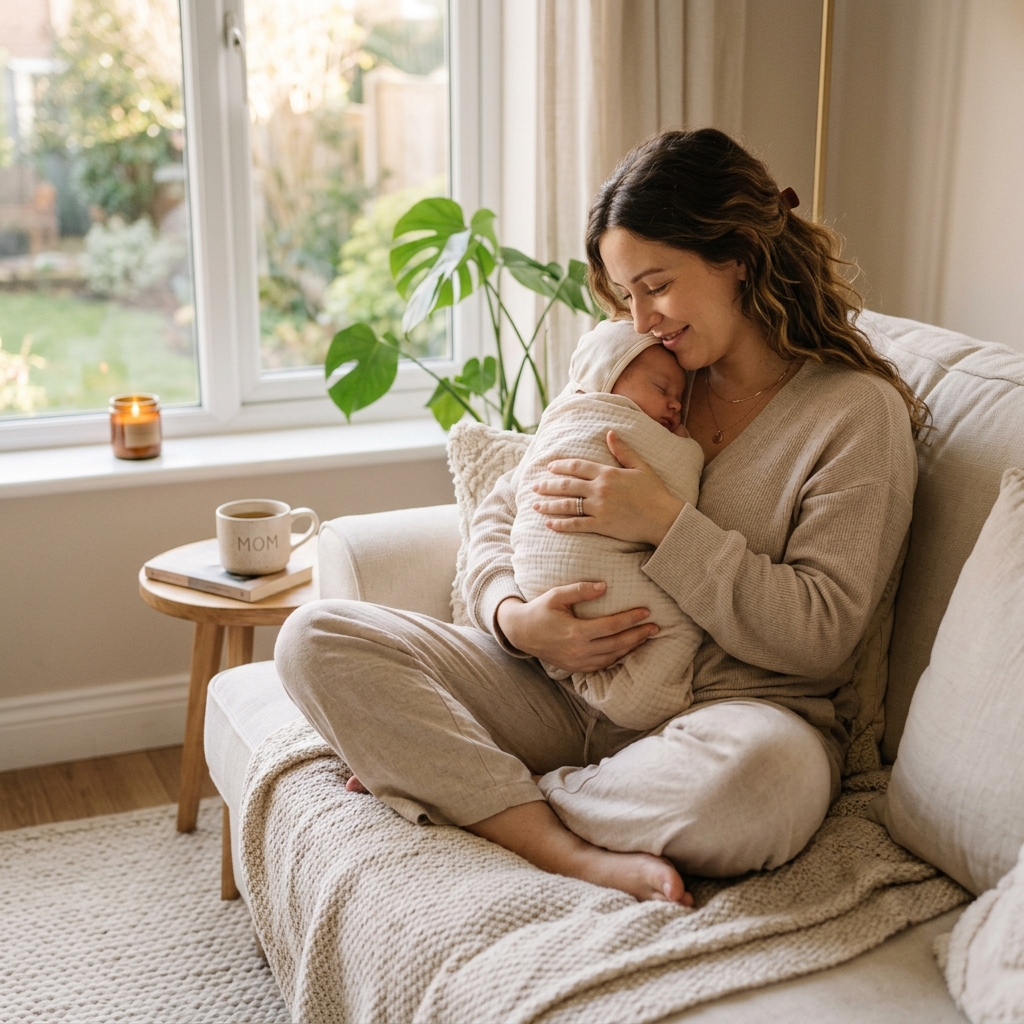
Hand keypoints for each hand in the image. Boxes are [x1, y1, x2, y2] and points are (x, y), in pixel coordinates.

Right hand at [496, 583, 657, 672]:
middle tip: (655, 627)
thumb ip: (580, 590)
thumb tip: (604, 586)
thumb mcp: (557, 595)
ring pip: (612, 657)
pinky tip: (627, 649)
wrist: (521, 633)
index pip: (611, 627)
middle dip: (638, 635)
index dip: (630, 619)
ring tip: (645, 637)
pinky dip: (617, 657)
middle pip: (617, 644)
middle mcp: (579, 650)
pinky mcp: (576, 668)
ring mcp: (578, 662)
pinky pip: (602, 664)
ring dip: (631, 647)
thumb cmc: (540, 610)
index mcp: (575, 632)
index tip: (646, 612)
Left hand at [532, 431, 683, 545]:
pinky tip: (549, 524)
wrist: (664, 518)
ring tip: (536, 506)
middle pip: (567, 486)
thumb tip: (609, 433)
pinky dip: (561, 525)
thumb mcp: (640, 466)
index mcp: (608, 473)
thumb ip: (622, 450)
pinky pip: (576, 524)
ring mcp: (599, 508)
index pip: (577, 467)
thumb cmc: (654, 492)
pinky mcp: (601, 525)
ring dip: (549, 506)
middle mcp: (600, 489)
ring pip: (568, 505)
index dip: (561, 467)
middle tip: (534, 487)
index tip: (549, 467)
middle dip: (548, 486)